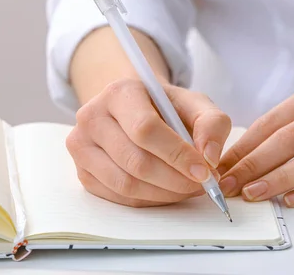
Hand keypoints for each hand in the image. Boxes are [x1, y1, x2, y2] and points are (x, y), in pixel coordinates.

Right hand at [66, 78, 230, 206]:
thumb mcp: (196, 105)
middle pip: (135, 161)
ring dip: (165, 193)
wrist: (138, 111)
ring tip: (189, 188)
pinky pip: (118, 197)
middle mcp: (92, 116)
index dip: (177, 154)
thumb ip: (212, 123)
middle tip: (203, 185)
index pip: (145, 129)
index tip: (205, 171)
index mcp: (120, 92)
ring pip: (125, 184)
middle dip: (176, 179)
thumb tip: (210, 157)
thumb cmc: (168, 108)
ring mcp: (81, 146)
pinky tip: (169, 191)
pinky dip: (150, 200)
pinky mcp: (83, 172)